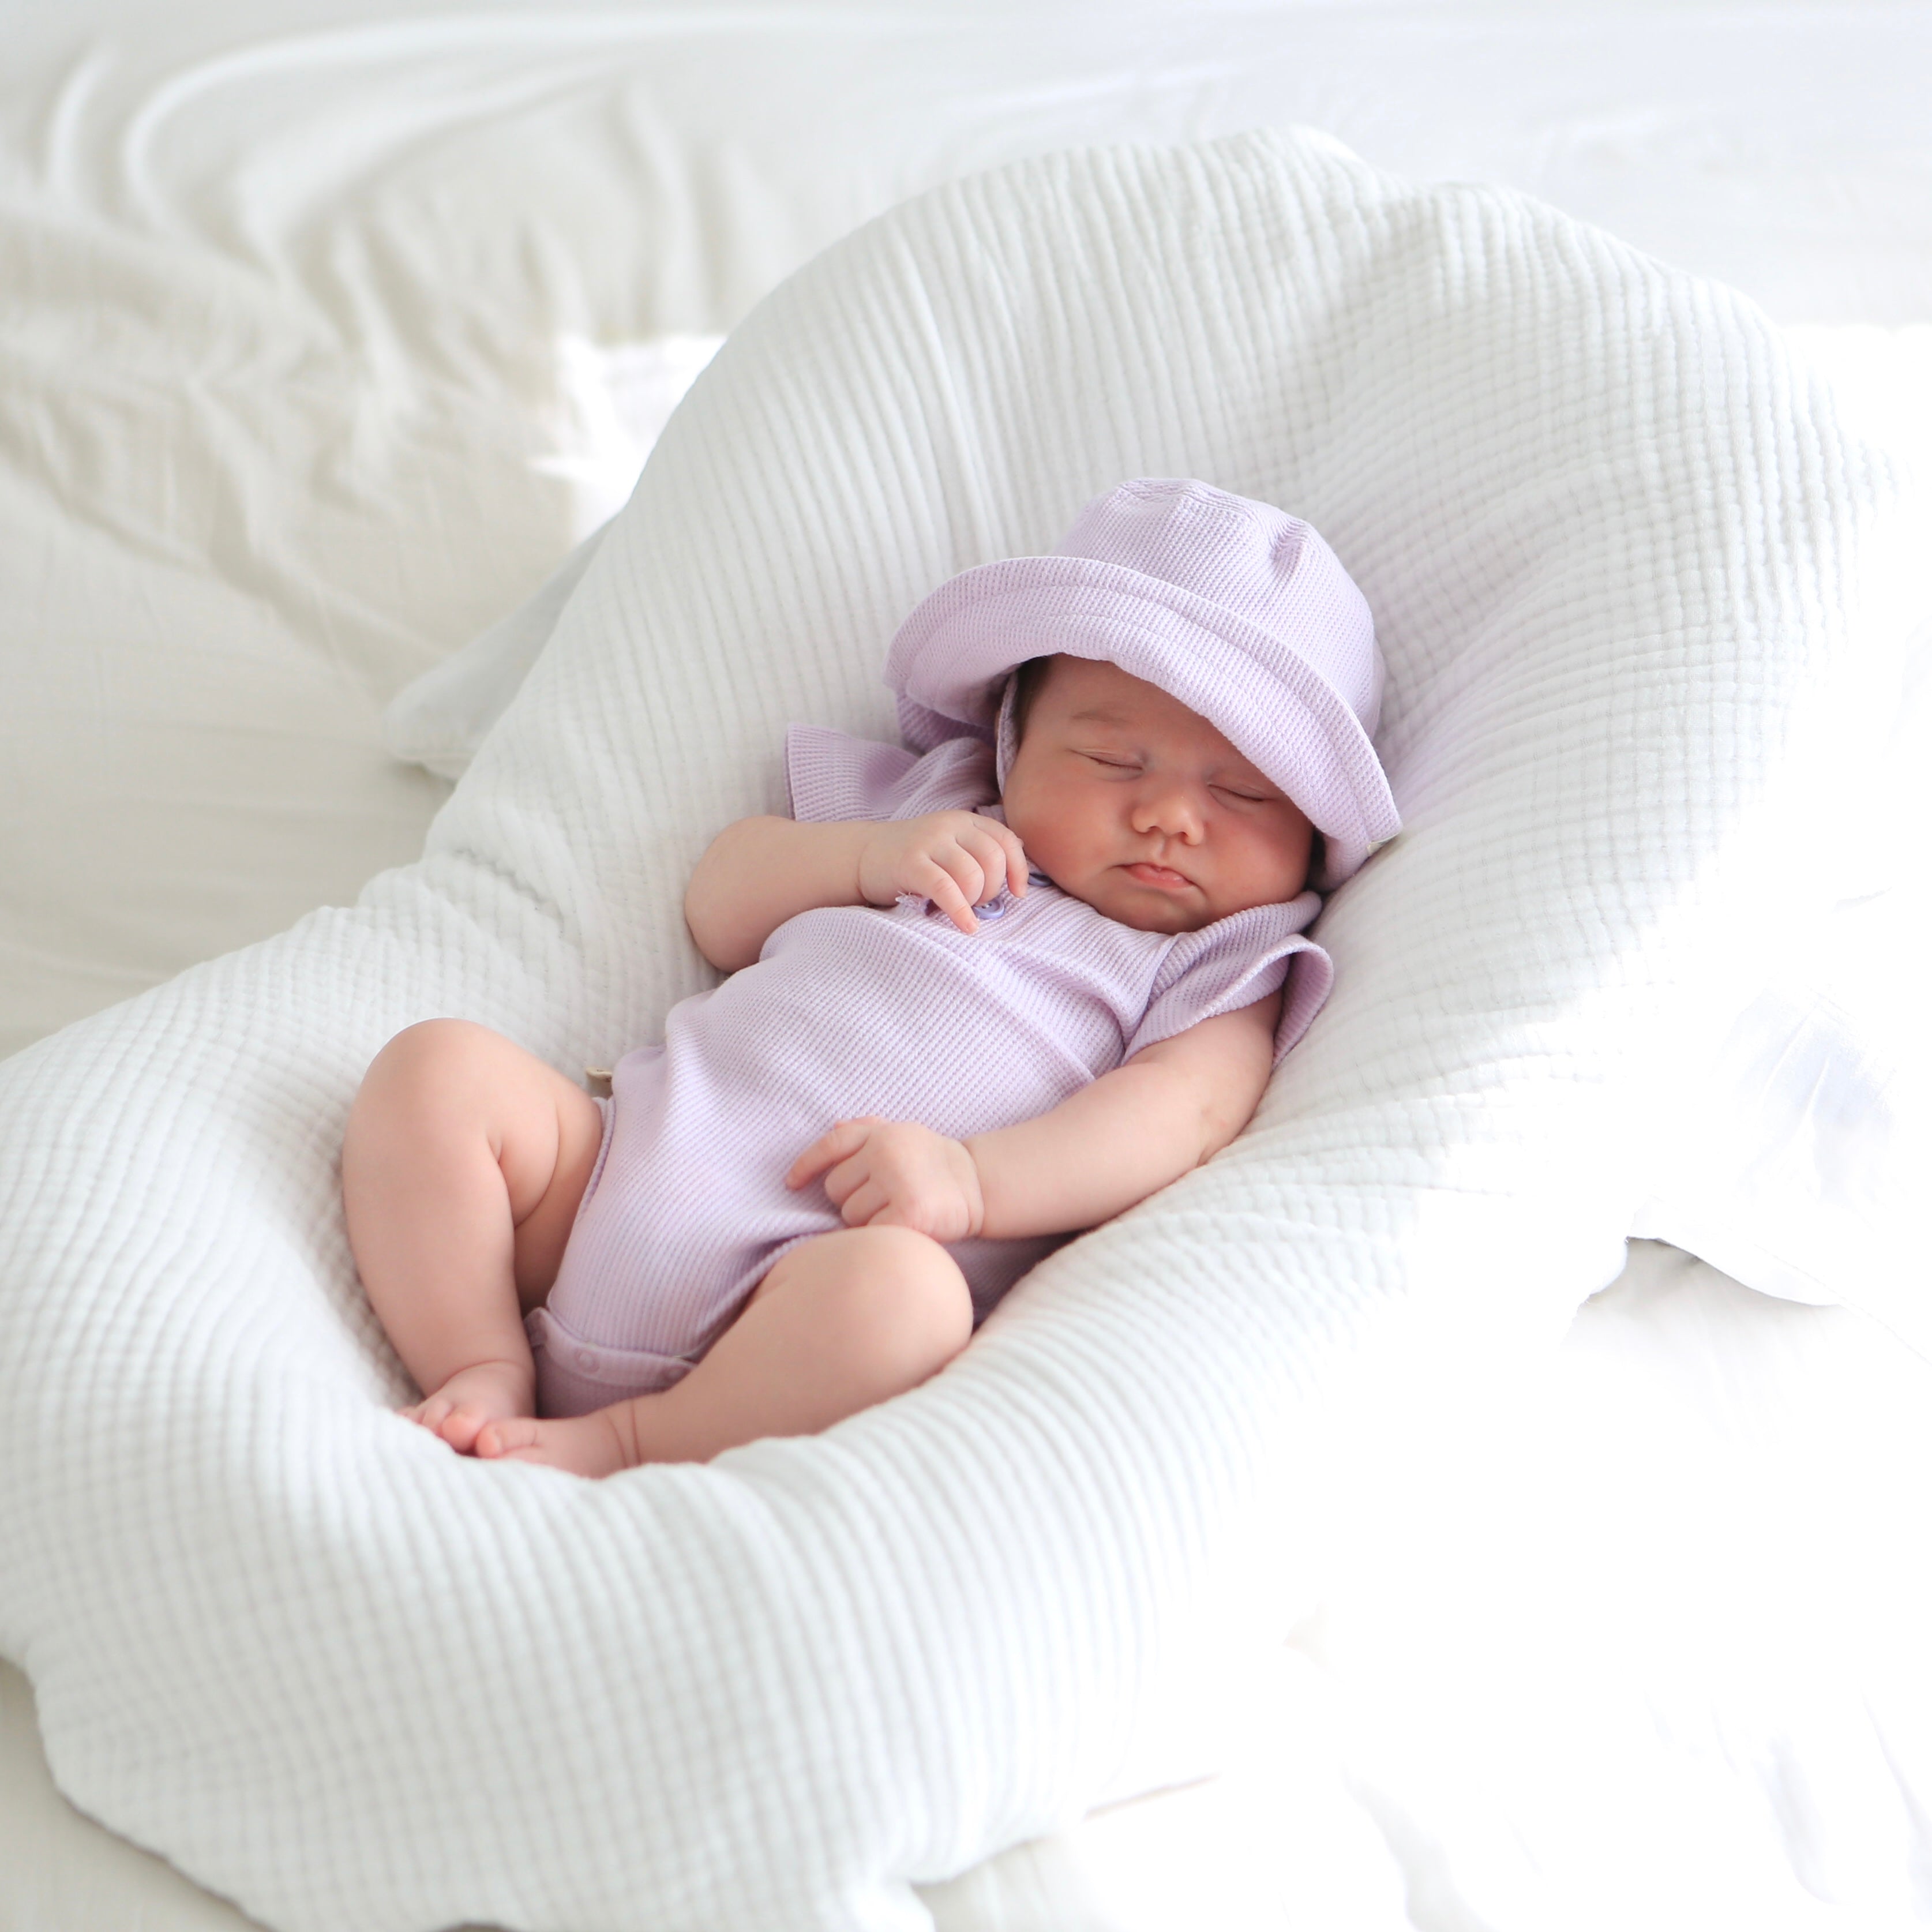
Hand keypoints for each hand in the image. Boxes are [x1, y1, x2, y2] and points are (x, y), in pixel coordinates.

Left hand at [786, 1118, 985, 1241]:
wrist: (979, 1186)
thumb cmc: (933, 1164)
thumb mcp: (904, 1135)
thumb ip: (869, 1130)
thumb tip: (835, 1126)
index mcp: (882, 1133)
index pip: (831, 1146)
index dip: (806, 1165)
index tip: (791, 1183)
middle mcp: (887, 1152)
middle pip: (835, 1188)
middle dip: (852, 1198)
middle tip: (884, 1197)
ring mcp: (898, 1181)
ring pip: (849, 1214)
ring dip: (866, 1219)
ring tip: (896, 1210)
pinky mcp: (909, 1213)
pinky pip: (870, 1232)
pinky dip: (882, 1235)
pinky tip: (904, 1226)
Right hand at [856, 812, 1027, 933]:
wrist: (864, 856)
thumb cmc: (914, 858)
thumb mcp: (950, 845)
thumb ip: (980, 849)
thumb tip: (1018, 860)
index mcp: (963, 821)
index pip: (1005, 841)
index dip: (1018, 869)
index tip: (1018, 893)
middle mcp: (948, 826)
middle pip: (992, 859)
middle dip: (992, 888)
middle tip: (976, 902)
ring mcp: (928, 842)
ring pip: (971, 874)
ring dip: (974, 900)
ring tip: (962, 909)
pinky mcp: (910, 864)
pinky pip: (945, 889)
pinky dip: (960, 911)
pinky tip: (966, 926)